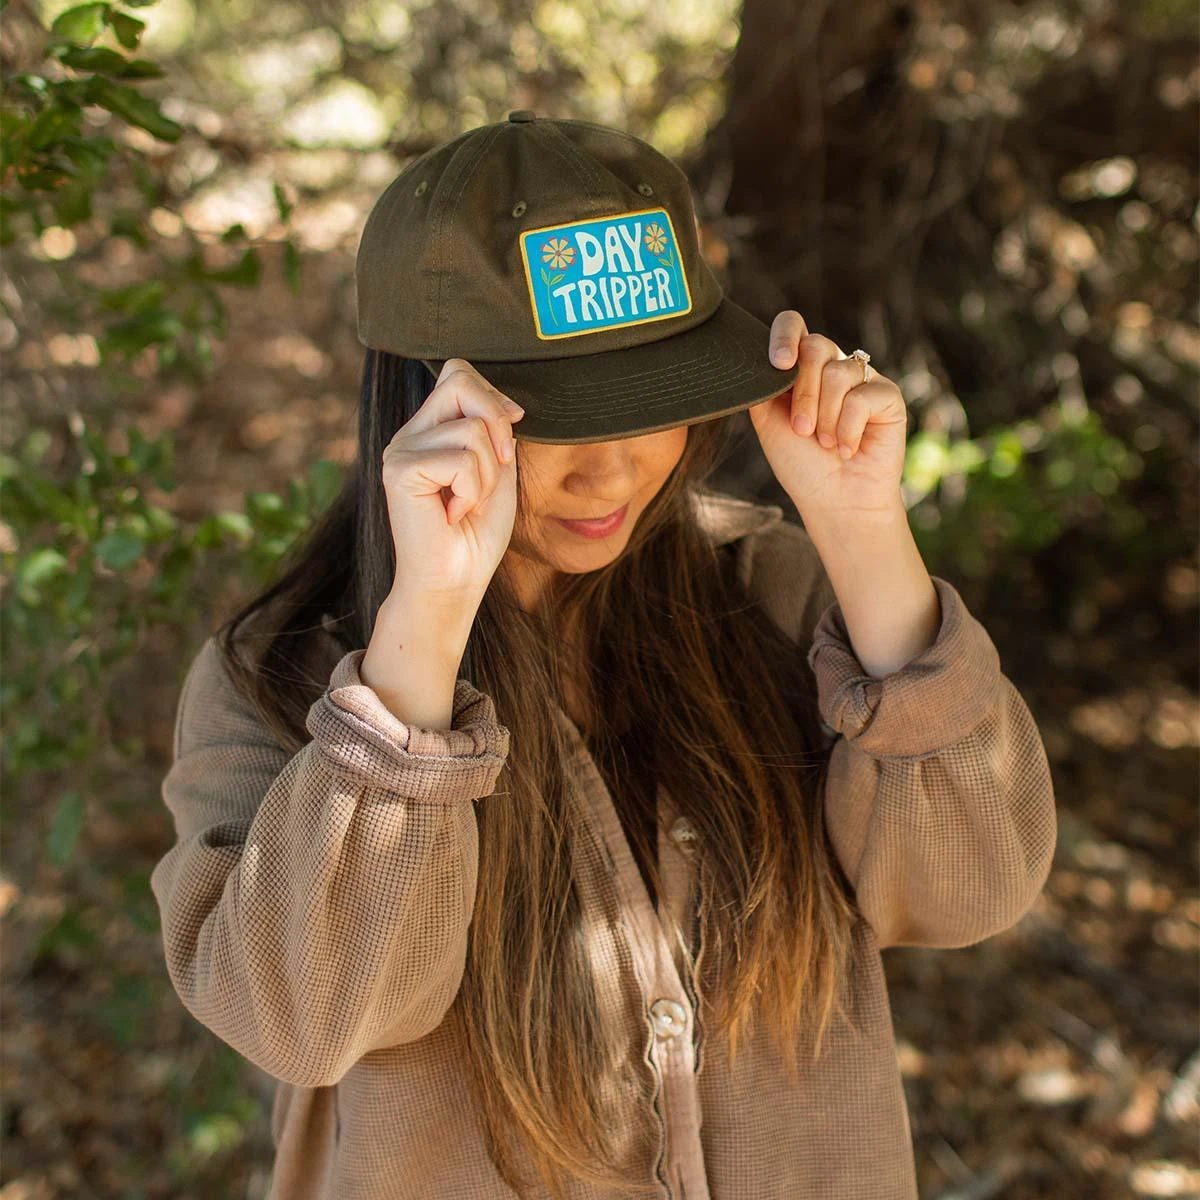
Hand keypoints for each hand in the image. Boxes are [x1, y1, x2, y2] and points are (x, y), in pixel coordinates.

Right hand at [381, 358, 524, 613]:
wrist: (454, 582)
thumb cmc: (476, 534)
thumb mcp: (496, 471)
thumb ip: (494, 431)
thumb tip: (506, 404)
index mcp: (429, 430)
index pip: (458, 372)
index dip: (492, 394)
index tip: (512, 426)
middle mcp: (409, 434)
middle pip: (460, 380)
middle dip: (496, 422)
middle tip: (499, 466)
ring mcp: (400, 450)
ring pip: (471, 430)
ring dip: (487, 474)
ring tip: (467, 503)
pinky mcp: (399, 471)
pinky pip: (462, 460)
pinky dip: (472, 491)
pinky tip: (453, 514)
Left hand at [747, 310, 908, 519]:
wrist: (835, 502)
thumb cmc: (802, 466)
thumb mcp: (768, 423)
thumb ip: (762, 386)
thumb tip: (753, 357)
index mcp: (801, 368)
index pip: (793, 325)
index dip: (784, 335)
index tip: (778, 364)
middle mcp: (832, 366)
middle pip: (815, 347)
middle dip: (803, 394)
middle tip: (802, 430)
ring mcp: (862, 378)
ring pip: (837, 374)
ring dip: (825, 417)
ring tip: (826, 444)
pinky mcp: (887, 394)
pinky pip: (862, 397)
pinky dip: (848, 429)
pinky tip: (848, 448)